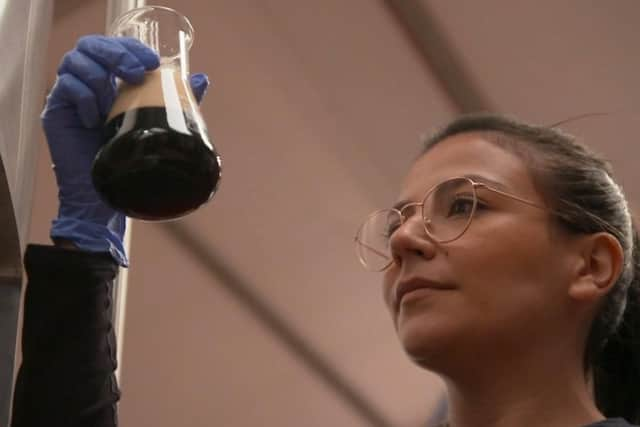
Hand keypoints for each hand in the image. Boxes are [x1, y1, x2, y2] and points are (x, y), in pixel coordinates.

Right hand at [43, 35, 208, 264]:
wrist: (106, 196)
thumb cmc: (132, 159)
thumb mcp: (157, 125)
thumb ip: (176, 101)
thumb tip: (201, 79)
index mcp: (110, 80)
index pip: (113, 46)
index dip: (130, 47)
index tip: (152, 62)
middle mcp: (89, 82)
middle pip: (91, 45)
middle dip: (116, 53)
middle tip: (137, 72)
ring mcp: (71, 95)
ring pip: (75, 61)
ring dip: (99, 76)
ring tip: (113, 102)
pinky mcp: (56, 111)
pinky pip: (65, 87)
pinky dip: (83, 97)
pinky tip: (95, 118)